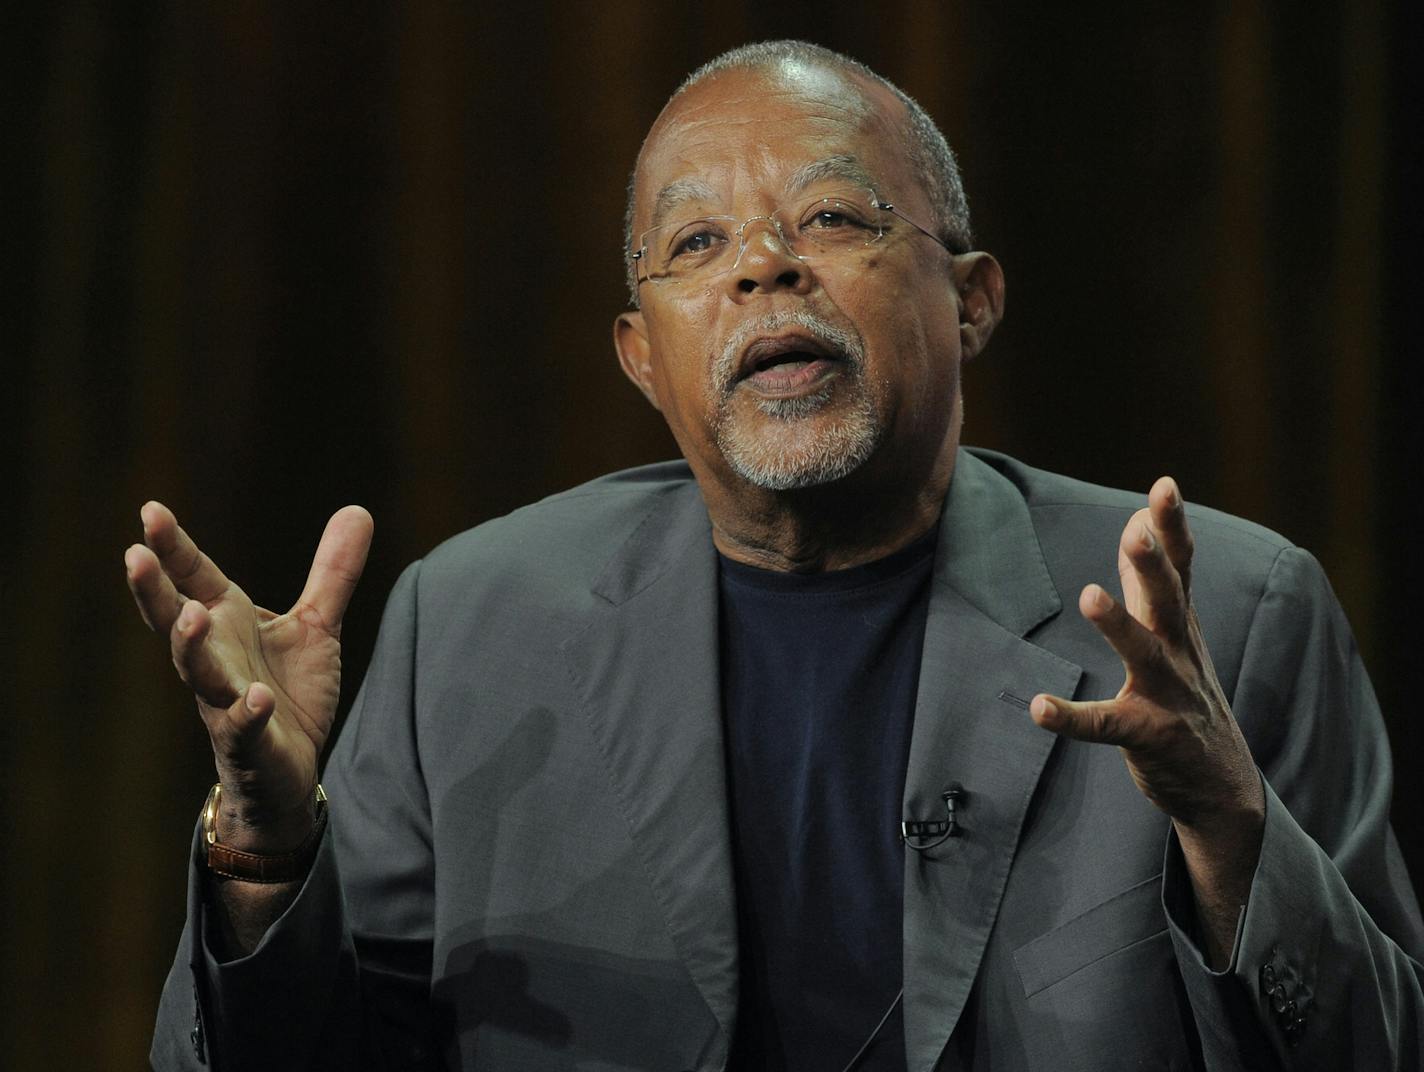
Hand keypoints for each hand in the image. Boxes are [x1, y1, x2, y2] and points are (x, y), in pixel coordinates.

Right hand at [125, 502, 372, 852]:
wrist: (288, 769)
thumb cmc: (288, 691)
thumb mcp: (316, 625)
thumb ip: (333, 573)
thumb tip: (357, 509)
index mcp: (226, 622)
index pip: (194, 577)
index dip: (172, 546)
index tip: (150, 509)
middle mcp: (216, 657)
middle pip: (175, 620)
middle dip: (153, 590)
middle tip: (134, 556)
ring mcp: (225, 700)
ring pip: (197, 672)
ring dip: (191, 646)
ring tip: (192, 616)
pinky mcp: (249, 740)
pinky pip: (243, 726)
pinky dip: (248, 712)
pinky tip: (257, 697)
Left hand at [1029, 478, 1263, 963]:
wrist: (1224, 787)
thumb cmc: (1188, 699)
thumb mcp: (1175, 636)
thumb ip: (1151, 584)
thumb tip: (1134, 525)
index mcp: (1181, 628)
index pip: (1182, 569)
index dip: (1173, 528)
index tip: (1165, 485)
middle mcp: (1180, 655)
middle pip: (1169, 601)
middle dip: (1154, 564)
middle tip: (1137, 529)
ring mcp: (1168, 697)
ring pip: (1145, 655)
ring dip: (1118, 625)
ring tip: (1089, 594)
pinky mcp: (1149, 737)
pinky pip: (1106, 726)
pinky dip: (1072, 717)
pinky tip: (1040, 707)